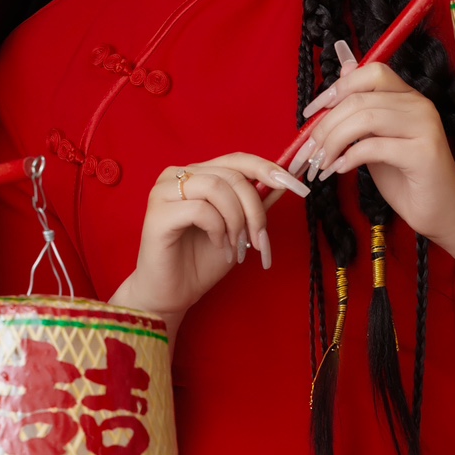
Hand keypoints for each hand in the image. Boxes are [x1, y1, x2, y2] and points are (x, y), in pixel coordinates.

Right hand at [113, 151, 308, 327]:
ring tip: (236, 245)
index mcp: (196, 174)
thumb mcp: (239, 229)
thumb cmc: (200, 261)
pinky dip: (218, 229)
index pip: (237, 160)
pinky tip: (218, 245)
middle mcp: (176, 175)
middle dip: (254, 209)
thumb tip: (284, 180)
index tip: (296, 186)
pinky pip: (201, 209)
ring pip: (217, 187)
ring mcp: (163, 192)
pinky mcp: (157, 214)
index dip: (268, 169)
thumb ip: (256, 203)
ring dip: (237, 220)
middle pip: (232, 174)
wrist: (172, 294)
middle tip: (259, 239)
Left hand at [290, 42, 454, 244]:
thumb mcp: (375, 138)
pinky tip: (341, 169)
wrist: (441, 209)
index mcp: (407, 96)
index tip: (312, 113)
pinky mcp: (424, 153)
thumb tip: (341, 74)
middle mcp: (419, 105)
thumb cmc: (405, 175)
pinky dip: (350, 158)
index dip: (337, 88)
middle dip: (325, 125)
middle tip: (310, 150)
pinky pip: (375, 147)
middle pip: (359, 99)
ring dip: (334, 142)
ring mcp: (425, 127)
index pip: (370, 73)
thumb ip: (360, 112)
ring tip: (322, 162)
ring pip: (365, 120)